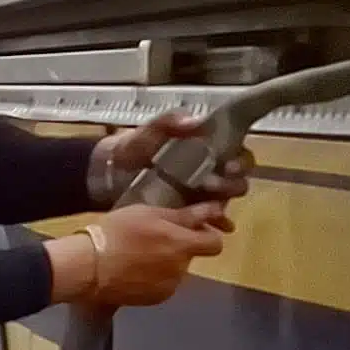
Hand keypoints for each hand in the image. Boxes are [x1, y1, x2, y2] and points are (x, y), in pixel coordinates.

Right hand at [66, 202, 229, 307]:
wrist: (89, 267)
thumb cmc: (116, 232)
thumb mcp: (149, 213)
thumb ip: (185, 215)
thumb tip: (216, 210)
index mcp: (182, 245)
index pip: (215, 243)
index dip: (209, 233)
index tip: (199, 228)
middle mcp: (181, 269)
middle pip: (191, 255)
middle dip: (180, 246)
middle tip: (154, 236)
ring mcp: (169, 287)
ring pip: (176, 270)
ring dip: (165, 262)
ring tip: (138, 254)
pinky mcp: (154, 299)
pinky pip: (163, 284)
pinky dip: (154, 277)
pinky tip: (133, 270)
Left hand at [89, 108, 250, 207]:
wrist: (108, 174)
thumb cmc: (132, 148)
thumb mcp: (149, 130)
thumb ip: (169, 122)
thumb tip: (195, 122)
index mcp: (204, 149)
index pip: (236, 153)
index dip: (240, 160)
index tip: (229, 164)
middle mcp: (208, 171)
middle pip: (237, 178)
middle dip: (233, 183)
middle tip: (214, 184)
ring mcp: (200, 194)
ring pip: (226, 198)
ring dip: (224, 201)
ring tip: (211, 205)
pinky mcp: (188, 213)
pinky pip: (209, 219)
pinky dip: (217, 223)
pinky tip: (220, 228)